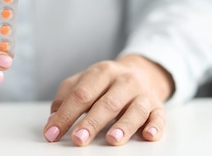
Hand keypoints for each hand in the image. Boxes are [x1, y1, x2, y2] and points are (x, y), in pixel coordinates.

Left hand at [43, 54, 173, 145]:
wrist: (143, 72)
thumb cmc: (107, 83)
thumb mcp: (84, 81)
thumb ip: (66, 97)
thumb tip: (53, 119)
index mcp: (102, 72)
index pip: (81, 94)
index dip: (65, 115)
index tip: (52, 133)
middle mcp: (124, 81)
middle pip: (107, 103)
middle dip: (91, 122)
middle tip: (78, 139)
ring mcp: (143, 93)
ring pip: (135, 110)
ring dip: (124, 125)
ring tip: (112, 139)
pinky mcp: (158, 107)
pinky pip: (159, 116)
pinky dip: (155, 126)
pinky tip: (148, 135)